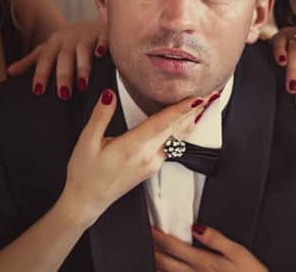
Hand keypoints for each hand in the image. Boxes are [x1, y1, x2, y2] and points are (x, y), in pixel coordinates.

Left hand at [8, 20, 105, 99]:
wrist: (93, 26)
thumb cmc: (68, 43)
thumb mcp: (48, 50)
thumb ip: (30, 61)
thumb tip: (9, 71)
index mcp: (53, 43)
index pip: (44, 59)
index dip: (41, 74)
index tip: (38, 90)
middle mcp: (68, 38)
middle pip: (63, 57)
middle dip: (63, 75)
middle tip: (63, 94)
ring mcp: (86, 35)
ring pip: (82, 51)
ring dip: (82, 67)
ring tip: (82, 84)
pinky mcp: (103, 33)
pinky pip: (103, 39)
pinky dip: (102, 46)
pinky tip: (101, 55)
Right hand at [56, 87, 218, 226]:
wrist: (87, 201)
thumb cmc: (85, 174)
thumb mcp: (86, 142)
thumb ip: (100, 117)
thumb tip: (109, 95)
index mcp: (132, 147)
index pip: (161, 123)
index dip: (180, 109)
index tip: (196, 98)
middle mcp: (147, 156)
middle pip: (175, 130)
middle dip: (193, 112)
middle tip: (210, 96)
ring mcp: (152, 164)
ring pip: (175, 139)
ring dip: (189, 122)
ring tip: (203, 108)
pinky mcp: (151, 167)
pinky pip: (170, 146)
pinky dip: (179, 133)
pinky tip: (183, 126)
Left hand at [152, 225, 266, 270]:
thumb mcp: (239, 253)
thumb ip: (216, 239)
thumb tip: (197, 227)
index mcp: (203, 262)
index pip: (172, 246)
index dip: (158, 236)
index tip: (150, 228)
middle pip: (163, 261)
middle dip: (151, 249)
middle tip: (145, 240)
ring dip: (155, 264)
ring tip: (151, 254)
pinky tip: (163, 270)